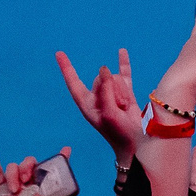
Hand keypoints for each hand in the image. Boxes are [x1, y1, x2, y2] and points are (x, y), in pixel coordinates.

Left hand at [58, 48, 143, 164]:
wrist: (136, 145)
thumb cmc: (120, 134)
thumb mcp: (110, 114)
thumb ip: (106, 91)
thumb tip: (104, 69)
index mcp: (87, 105)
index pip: (74, 83)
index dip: (67, 68)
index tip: (59, 53)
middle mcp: (97, 98)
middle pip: (101, 79)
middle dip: (112, 90)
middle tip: (119, 109)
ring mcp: (111, 94)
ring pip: (114, 78)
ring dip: (123, 92)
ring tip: (125, 108)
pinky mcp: (124, 93)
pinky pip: (124, 74)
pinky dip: (123, 63)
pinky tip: (121, 51)